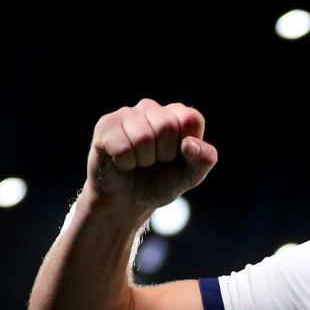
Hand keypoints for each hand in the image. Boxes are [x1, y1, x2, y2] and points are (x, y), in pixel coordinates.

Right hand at [86, 99, 217, 213]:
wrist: (128, 201)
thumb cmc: (161, 182)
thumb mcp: (190, 176)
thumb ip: (204, 159)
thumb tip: (190, 143)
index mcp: (177, 115)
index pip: (190, 119)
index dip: (185, 146)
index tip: (176, 157)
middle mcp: (152, 108)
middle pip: (165, 125)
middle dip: (163, 154)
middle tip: (155, 161)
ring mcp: (126, 114)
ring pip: (142, 137)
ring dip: (142, 160)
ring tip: (139, 162)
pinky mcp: (105, 125)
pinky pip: (121, 147)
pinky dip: (125, 163)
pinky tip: (122, 162)